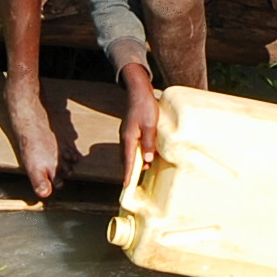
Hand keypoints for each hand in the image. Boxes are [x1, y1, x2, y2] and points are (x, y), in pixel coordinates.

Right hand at [120, 69, 157, 185]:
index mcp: (129, 138)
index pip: (128, 161)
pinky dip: (136, 153)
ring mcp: (127, 134)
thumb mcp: (150, 124)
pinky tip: (144, 153)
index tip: (126, 186)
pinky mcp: (131, 130)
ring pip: (129, 152)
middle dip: (130, 171)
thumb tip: (148, 159)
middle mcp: (125, 138)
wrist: (138, 90)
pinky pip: (132, 146)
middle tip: (133, 183)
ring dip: (134, 162)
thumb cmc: (145, 106)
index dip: (127, 174)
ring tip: (142, 170)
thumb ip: (149, 142)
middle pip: (127, 159)